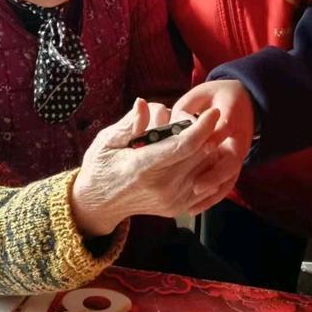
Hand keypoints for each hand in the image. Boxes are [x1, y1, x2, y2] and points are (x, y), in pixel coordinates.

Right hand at [71, 99, 220, 236]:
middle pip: (200, 155)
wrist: (99, 204)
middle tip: (198, 120)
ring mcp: (171, 200)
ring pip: (207, 169)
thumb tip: (143, 103)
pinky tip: (199, 155)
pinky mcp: (177, 207)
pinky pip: (206, 185)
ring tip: (196, 136)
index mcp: (143, 167)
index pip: (183, 146)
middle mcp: (161, 187)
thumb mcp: (106, 142)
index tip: (212, 111)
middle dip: (206, 134)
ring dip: (209, 149)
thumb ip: (128, 124)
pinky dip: (208, 167)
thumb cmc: (101, 167)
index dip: (202, 127)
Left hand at [172, 80, 254, 214]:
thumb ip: (188, 105)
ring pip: (231, 177)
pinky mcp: (234, 162)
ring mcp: (238, 152)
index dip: (214, 138)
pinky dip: (213, 197)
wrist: (246, 100)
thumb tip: (172, 122)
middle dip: (215, 175)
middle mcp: (239, 137)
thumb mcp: (204, 92)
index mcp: (233, 113)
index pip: (225, 127)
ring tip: (192, 205)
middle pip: (232, 160)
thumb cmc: (218, 95)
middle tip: (196, 186)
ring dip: (213, 192)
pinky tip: (194, 208)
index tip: (200, 147)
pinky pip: (227, 183)